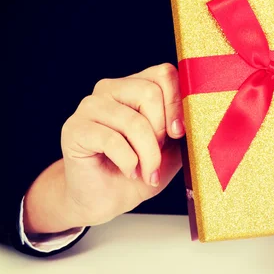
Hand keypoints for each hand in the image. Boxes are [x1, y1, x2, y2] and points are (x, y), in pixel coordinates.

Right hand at [24, 63, 183, 232]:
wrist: (104, 199)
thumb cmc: (138, 171)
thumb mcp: (172, 150)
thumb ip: (184, 130)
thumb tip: (199, 119)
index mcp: (135, 87)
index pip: (164, 73)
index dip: (177, 104)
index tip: (179, 134)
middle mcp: (110, 89)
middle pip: (150, 93)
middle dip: (161, 133)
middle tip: (156, 158)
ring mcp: (90, 106)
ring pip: (133, 121)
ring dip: (147, 155)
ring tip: (147, 172)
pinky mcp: (75, 128)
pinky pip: (112, 140)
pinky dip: (128, 162)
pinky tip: (129, 172)